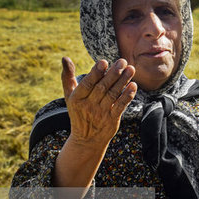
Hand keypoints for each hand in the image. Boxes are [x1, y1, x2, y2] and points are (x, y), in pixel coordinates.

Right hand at [52, 57, 136, 190]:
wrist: (86, 140)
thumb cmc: (78, 111)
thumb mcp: (69, 95)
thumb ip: (68, 76)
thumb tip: (65, 58)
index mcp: (76, 98)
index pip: (87, 84)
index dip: (96, 73)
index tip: (104, 61)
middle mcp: (88, 106)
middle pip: (102, 87)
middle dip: (113, 74)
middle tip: (123, 61)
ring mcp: (100, 113)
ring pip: (113, 95)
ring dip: (123, 81)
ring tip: (131, 69)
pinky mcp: (112, 120)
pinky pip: (120, 106)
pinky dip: (127, 96)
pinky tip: (133, 86)